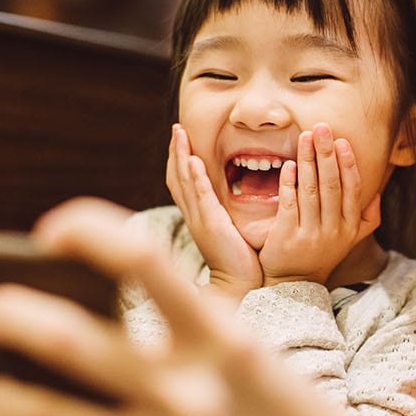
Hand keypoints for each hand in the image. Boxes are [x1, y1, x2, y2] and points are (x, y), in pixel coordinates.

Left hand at [0, 198, 397, 415]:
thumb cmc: (281, 408)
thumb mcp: (239, 348)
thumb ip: (170, 328)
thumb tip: (69, 310)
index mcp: (219, 336)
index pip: (140, 255)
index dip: (83, 229)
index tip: (49, 233)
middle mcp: (192, 392)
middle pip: (70, 340)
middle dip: (8, 316)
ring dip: (3, 403)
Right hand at [165, 124, 260, 306]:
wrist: (239, 287)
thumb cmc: (240, 261)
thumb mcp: (229, 231)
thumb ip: (226, 214)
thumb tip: (230, 198)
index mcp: (197, 217)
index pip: (182, 183)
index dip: (179, 159)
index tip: (181, 139)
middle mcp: (193, 216)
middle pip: (176, 178)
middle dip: (176, 151)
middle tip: (177, 128)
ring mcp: (199, 220)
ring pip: (184, 183)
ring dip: (181, 157)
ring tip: (181, 135)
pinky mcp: (211, 225)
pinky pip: (200, 197)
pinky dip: (195, 178)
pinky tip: (193, 161)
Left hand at [258, 124, 380, 286]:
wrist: (294, 284)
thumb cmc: (322, 254)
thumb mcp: (350, 238)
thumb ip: (367, 216)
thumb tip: (377, 191)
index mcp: (350, 227)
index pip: (353, 190)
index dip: (348, 164)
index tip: (342, 141)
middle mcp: (333, 230)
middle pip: (332, 185)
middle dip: (327, 154)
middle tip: (321, 128)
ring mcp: (310, 234)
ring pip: (311, 191)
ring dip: (308, 161)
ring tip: (305, 137)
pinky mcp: (287, 237)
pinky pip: (289, 204)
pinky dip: (289, 182)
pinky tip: (289, 164)